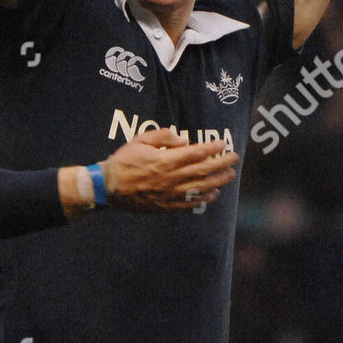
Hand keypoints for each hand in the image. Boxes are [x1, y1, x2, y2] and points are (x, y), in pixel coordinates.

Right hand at [102, 129, 238, 213]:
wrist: (109, 187)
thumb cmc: (123, 161)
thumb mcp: (140, 140)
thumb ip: (163, 137)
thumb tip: (183, 140)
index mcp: (166, 160)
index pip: (196, 153)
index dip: (212, 148)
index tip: (222, 143)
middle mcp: (172, 178)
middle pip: (204, 170)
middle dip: (221, 163)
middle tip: (234, 159)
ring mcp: (170, 194)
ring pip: (201, 187)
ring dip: (218, 181)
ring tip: (230, 175)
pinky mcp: (166, 206)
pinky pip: (190, 203)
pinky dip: (204, 199)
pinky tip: (214, 194)